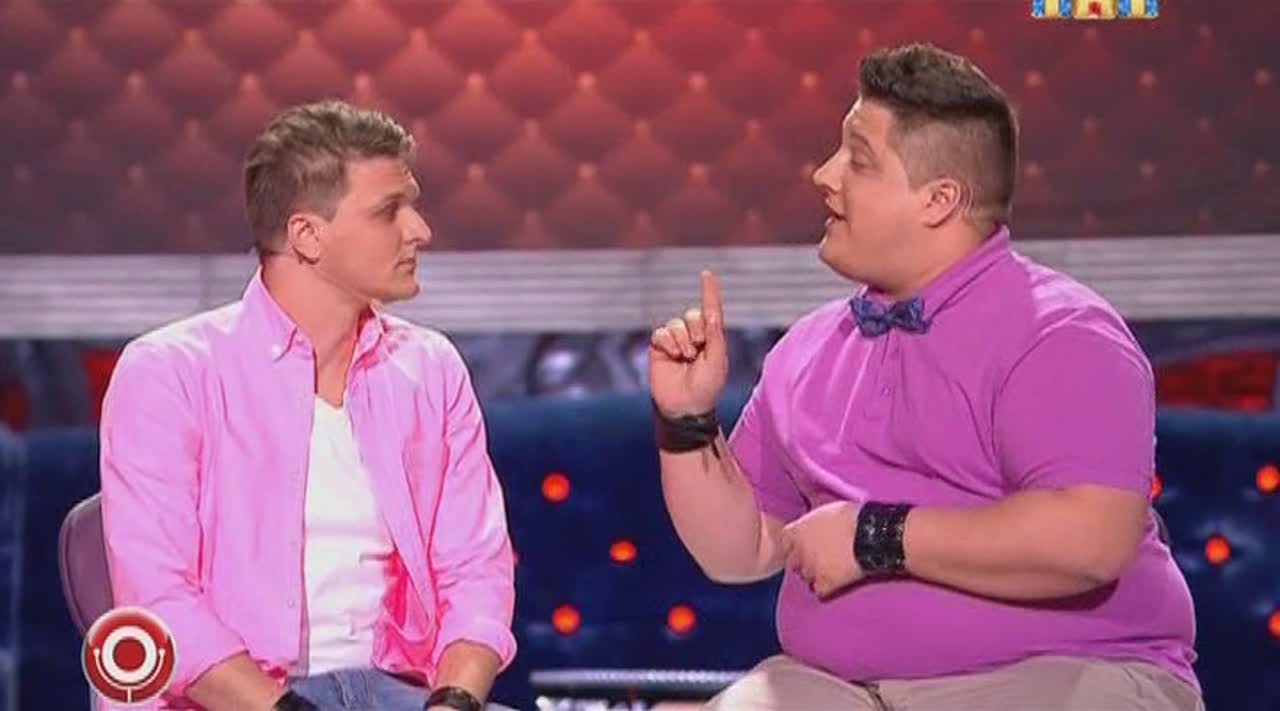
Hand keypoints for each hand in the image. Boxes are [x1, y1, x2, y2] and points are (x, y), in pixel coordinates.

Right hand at [649, 270, 729, 417]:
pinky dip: (667, 343)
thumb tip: (710, 313)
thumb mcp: (717, 360)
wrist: (685, 407)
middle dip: (696, 331)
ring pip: (675, 324)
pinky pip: (660, 333)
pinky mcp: (659, 348)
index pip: (711, 310)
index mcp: (712, 338)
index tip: (707, 274)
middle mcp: (693, 336)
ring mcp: (675, 342)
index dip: (709, 292)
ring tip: (685, 358)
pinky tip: (672, 357)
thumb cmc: (707, 387)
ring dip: (681, 340)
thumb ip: (715, 335)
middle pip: (692, 315)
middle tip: (697, 352)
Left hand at [781, 500, 862, 597]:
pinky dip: (826, 588)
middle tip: (819, 559)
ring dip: (815, 575)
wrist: (871, 534)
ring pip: (805, 577)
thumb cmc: (852, 517)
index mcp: (798, 530)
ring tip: (830, 570)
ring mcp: (811, 568)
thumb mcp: (826, 510)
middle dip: (803, 561)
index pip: (785, 542)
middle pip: (793, 562)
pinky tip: (835, 582)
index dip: (795, 544)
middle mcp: (799, 550)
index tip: (804, 545)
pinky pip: (819, 591)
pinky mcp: (825, 583)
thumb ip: (812, 520)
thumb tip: (812, 524)